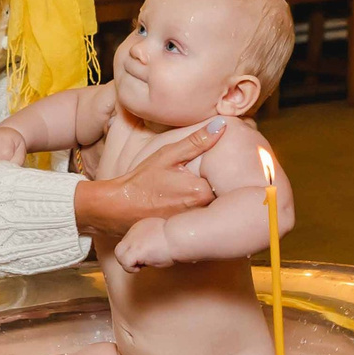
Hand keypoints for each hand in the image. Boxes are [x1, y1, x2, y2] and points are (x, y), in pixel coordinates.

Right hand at [74, 120, 222, 234]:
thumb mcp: (168, 155)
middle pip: (225, 192)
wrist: (119, 208)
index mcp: (202, 192)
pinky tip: (193, 200)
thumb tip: (221, 125)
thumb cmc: (141, 181)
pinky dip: (205, 208)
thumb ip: (196, 141)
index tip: (234, 158)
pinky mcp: (188, 229)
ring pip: (216, 205)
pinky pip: (204, 216)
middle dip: (224, 181)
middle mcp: (202, 211)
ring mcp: (195, 223)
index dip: (230, 167)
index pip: (230, 177)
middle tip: (229, 170)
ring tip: (205, 185)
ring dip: (216, 195)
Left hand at [114, 217, 174, 270]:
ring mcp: (133, 241)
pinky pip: (124, 262)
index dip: (137, 250)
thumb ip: (153, 239)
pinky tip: (140, 268)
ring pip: (118, 253)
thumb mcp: (162, 235)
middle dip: (129, 256)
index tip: (149, 255)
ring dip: (127, 262)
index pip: (131, 241)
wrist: (178, 236)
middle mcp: (134, 232)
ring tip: (140, 265)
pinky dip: (130, 268)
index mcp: (141, 226)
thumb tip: (152, 251)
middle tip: (142, 262)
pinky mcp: (134, 251)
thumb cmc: (177, 238)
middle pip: (122, 246)